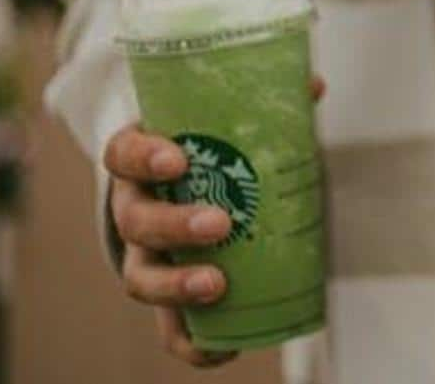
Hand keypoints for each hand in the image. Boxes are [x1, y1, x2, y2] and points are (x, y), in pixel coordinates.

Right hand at [104, 75, 323, 365]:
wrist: (180, 190)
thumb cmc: (207, 151)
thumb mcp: (224, 124)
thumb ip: (264, 104)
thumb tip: (312, 84)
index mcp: (140, 161)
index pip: (122, 154)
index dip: (142, 156)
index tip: (175, 156)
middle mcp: (133, 210)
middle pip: (135, 222)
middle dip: (174, 224)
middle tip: (218, 222)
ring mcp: (144, 257)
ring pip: (142, 279)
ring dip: (177, 285)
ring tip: (218, 284)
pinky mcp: (165, 296)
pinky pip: (168, 329)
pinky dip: (192, 344)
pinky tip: (225, 349)